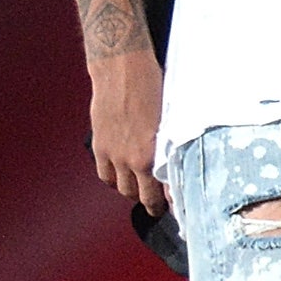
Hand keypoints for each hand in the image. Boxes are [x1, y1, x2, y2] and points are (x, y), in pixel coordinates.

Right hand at [90, 47, 167, 216]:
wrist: (123, 71)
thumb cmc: (154, 87)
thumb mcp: (173, 120)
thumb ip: (173, 145)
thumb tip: (180, 163)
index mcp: (158, 152)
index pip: (167, 190)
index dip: (174, 203)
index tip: (180, 208)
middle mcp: (135, 159)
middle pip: (143, 196)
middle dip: (153, 204)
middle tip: (160, 206)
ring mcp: (115, 155)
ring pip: (123, 189)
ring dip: (133, 192)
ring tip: (141, 191)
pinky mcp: (100, 147)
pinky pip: (105, 175)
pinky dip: (114, 180)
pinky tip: (122, 177)